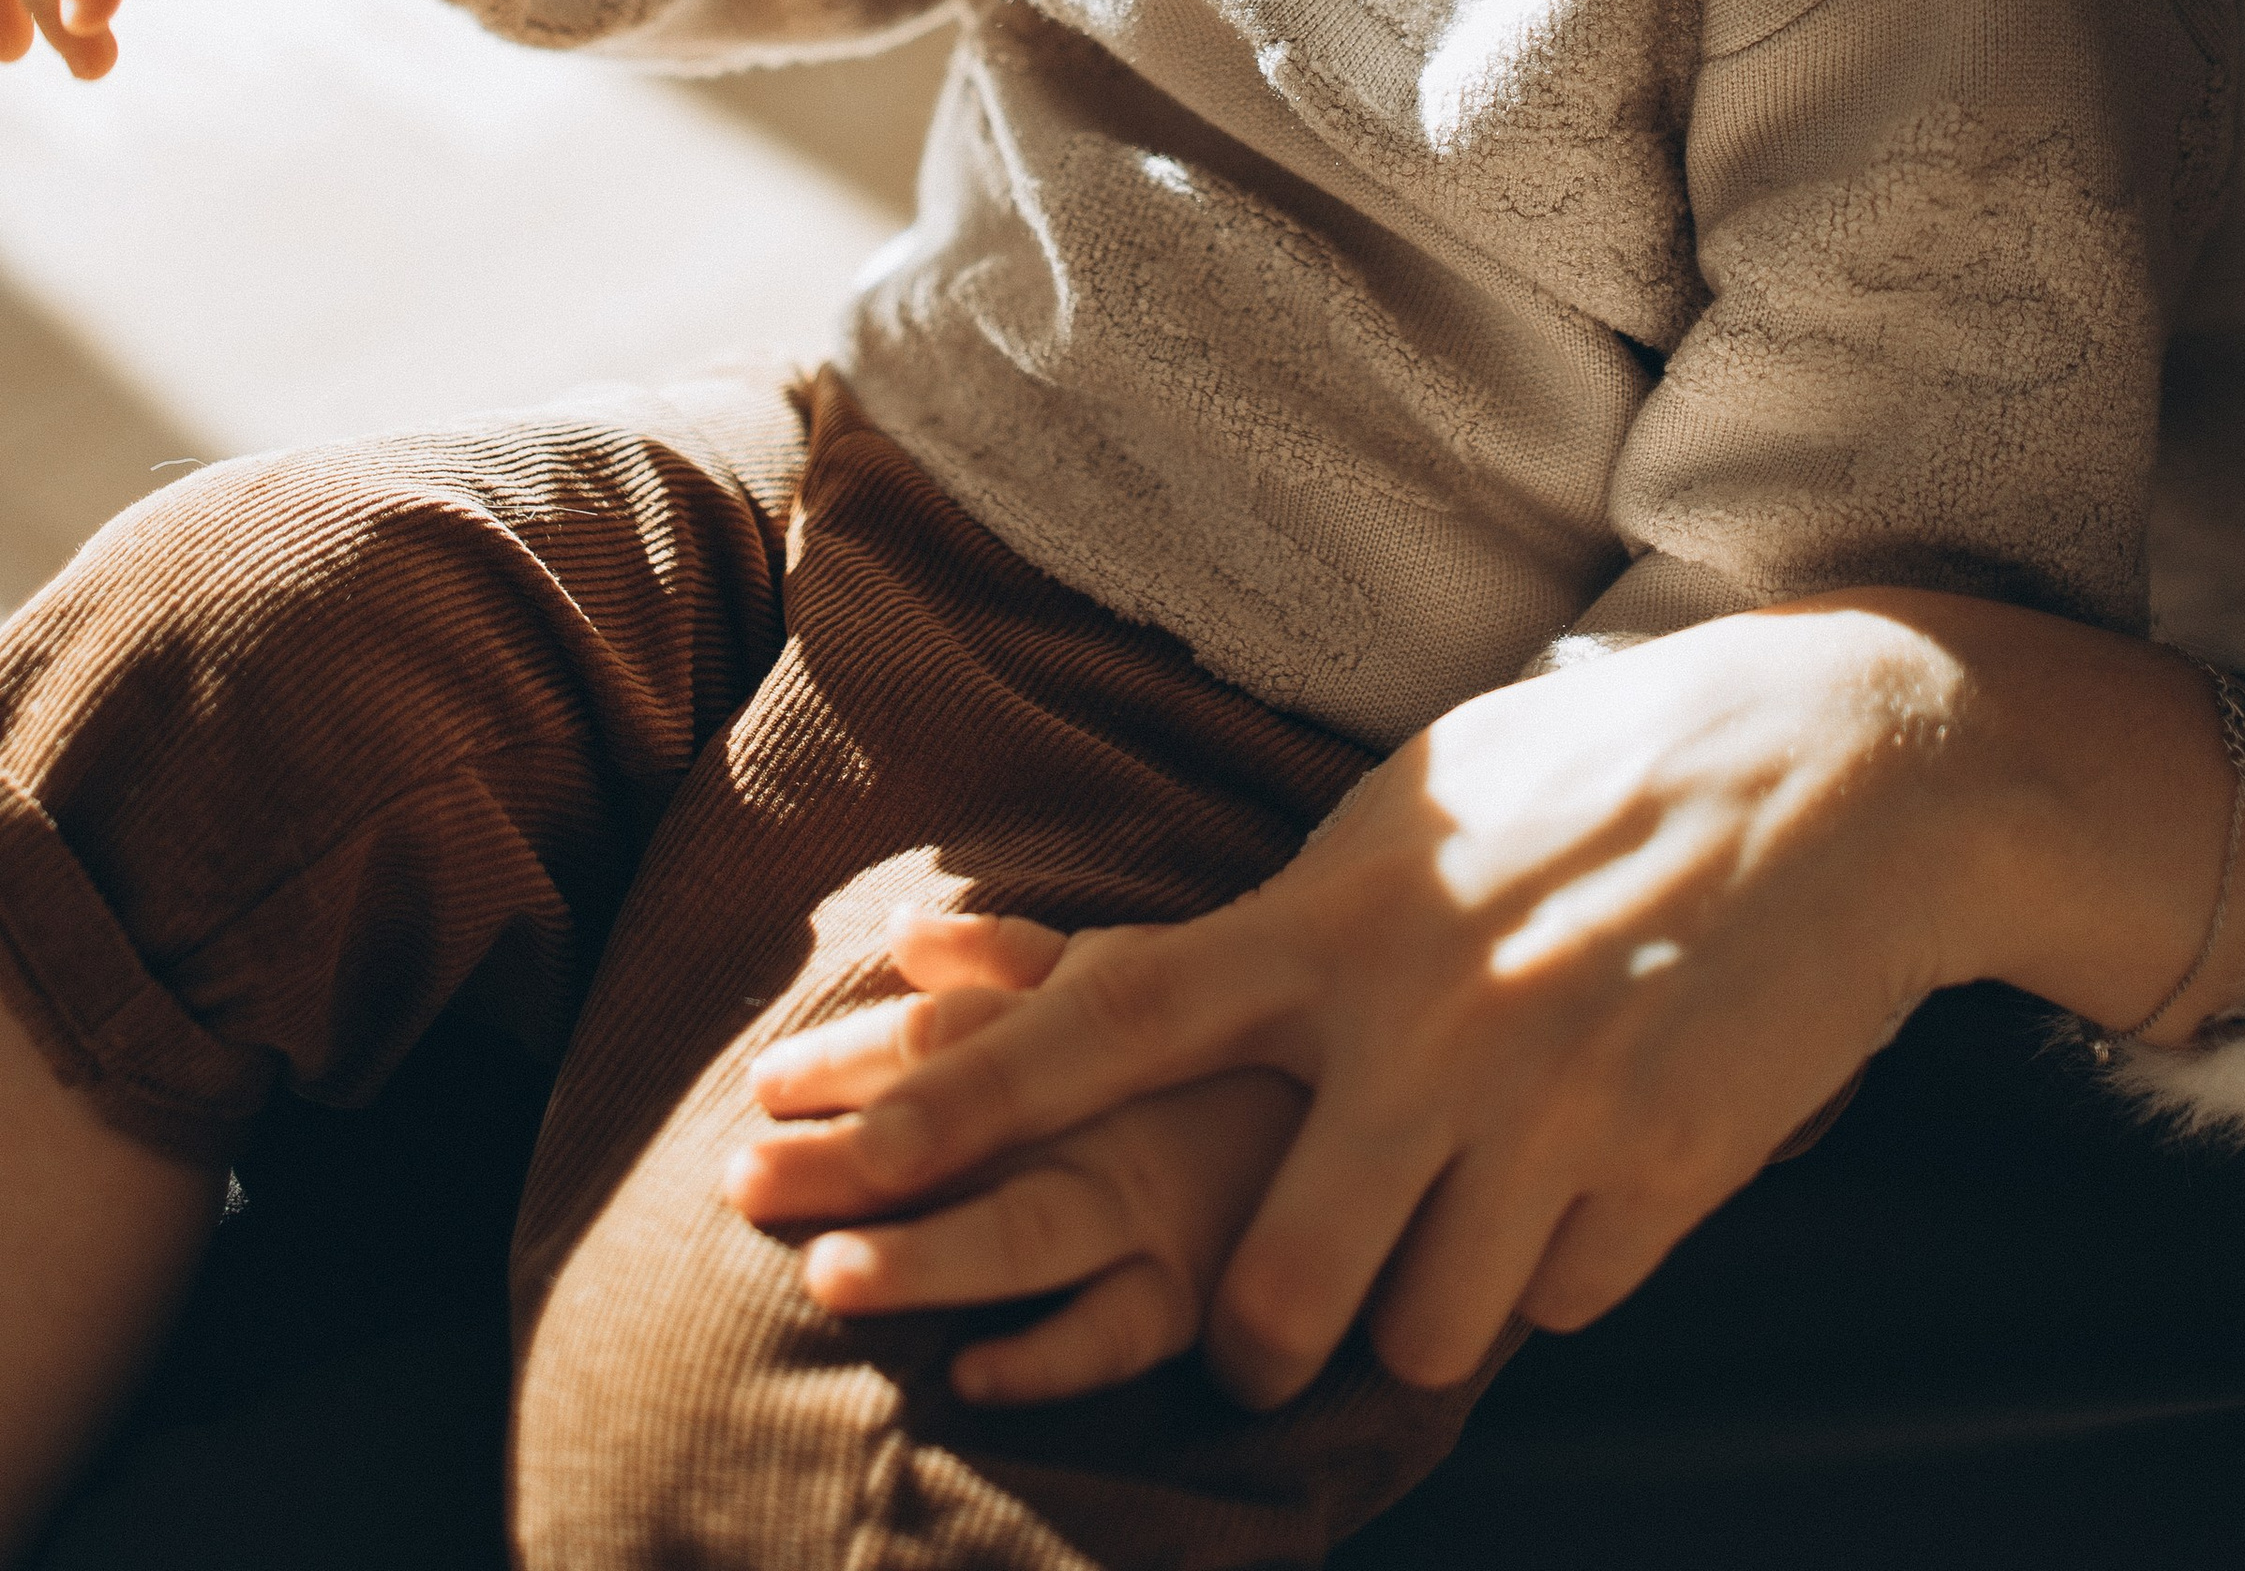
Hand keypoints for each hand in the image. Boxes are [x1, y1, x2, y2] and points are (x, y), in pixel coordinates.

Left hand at [729, 915, 1307, 1406]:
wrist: (1448, 1030)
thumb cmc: (1285, 1005)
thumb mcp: (1160, 960)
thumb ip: (1026, 957)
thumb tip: (904, 932)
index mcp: (1108, 1010)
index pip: (960, 1030)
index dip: (854, 1058)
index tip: (757, 1086)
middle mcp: (1124, 1098)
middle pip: (972, 1126)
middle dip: (852, 1157)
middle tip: (738, 1180)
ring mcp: (1168, 1189)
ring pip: (1032, 1229)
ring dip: (929, 1256)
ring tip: (828, 1276)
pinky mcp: (1224, 1276)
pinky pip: (1133, 1327)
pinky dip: (1051, 1351)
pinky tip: (975, 1372)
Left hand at [767, 603, 2244, 1412]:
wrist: (1848, 762)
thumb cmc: (1600, 772)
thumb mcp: (1418, 810)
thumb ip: (1290, 919)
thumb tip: (1148, 991)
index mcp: (1334, 909)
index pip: (1100, 1023)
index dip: (941, 1108)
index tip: (800, 1166)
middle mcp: (1420, 1015)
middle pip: (1267, 1283)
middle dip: (1256, 1338)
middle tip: (1279, 1317)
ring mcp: (1548, 1102)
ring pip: (1416, 1329)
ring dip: (1428, 1300)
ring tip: (1483, 1202)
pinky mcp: (1663, 1169)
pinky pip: (1558, 1304)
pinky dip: (1557, 1264)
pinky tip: (1605, 1155)